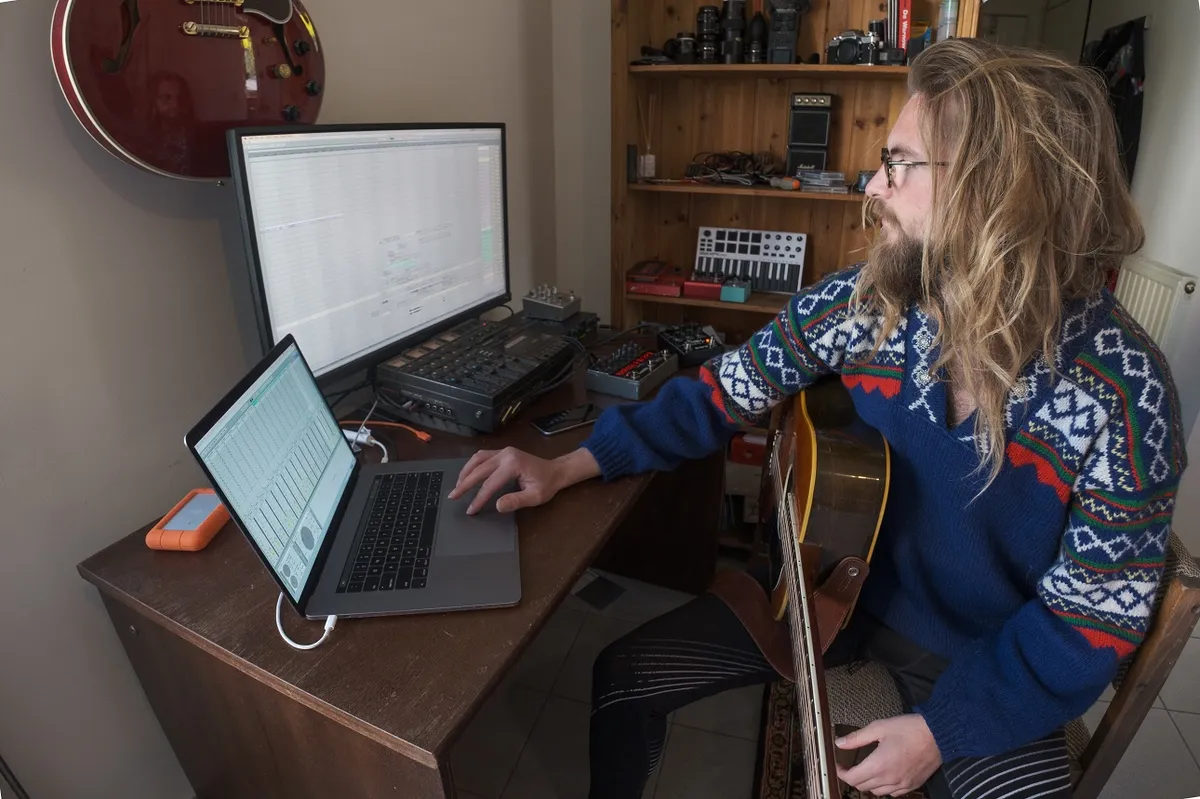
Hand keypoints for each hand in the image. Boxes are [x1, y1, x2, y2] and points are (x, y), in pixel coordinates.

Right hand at [447, 447, 600, 514]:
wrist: (556, 470)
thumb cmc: (547, 484)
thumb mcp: (535, 496)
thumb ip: (517, 501)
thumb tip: (497, 505)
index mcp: (513, 464)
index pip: (490, 484)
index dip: (478, 498)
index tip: (470, 510)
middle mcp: (505, 454)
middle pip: (479, 469)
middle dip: (465, 484)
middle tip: (453, 496)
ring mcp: (503, 451)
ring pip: (478, 459)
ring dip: (465, 472)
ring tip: (457, 486)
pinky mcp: (502, 452)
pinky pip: (482, 456)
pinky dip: (472, 466)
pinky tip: (467, 475)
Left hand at [835, 714, 941, 796]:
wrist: (938, 735)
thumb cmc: (910, 729)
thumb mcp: (879, 727)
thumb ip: (857, 738)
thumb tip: (840, 743)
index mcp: (878, 765)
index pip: (853, 778)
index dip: (842, 773)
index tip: (839, 765)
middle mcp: (889, 778)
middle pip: (863, 787)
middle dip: (853, 777)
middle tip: (851, 766)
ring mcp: (902, 784)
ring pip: (877, 792)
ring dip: (868, 783)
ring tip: (867, 770)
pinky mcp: (912, 785)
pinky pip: (893, 793)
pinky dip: (884, 788)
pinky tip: (885, 776)